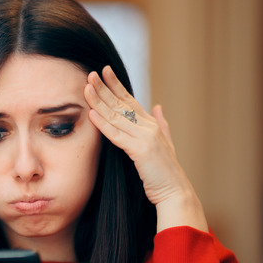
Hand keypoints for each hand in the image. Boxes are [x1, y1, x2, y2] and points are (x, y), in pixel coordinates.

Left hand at [84, 66, 207, 231]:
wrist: (175, 191)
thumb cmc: (166, 172)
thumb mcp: (165, 143)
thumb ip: (161, 124)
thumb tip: (158, 106)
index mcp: (151, 124)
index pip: (130, 100)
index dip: (116, 85)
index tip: (104, 71)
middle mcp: (148, 126)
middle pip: (121, 103)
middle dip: (104, 88)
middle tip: (90, 73)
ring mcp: (145, 137)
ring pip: (116, 116)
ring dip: (100, 101)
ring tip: (87, 88)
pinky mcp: (140, 150)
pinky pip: (117, 135)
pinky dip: (103, 124)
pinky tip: (92, 114)